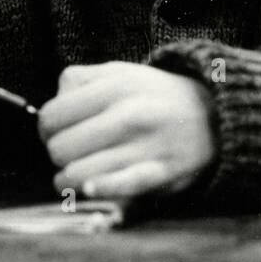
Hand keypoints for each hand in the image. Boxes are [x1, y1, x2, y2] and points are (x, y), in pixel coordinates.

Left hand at [37, 62, 216, 199]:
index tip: (58, 133)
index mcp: (114, 86)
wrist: (213, 115)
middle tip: (74, 153)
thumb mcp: (119, 72)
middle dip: (59, 155)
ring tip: (79, 174)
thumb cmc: (154, 97)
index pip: (51, 117)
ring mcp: (146, 144)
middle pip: (59, 148)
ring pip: (78, 173)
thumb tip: (50, 108)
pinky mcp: (161, 172)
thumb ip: (79, 80)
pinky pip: (120, 186)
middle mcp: (129, 113)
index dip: (47, 130)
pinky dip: (100, 189)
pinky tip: (90, 188)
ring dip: (70, 180)